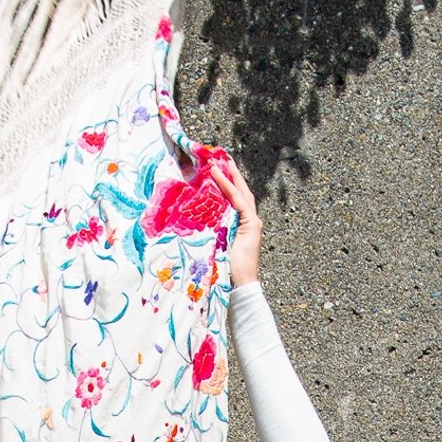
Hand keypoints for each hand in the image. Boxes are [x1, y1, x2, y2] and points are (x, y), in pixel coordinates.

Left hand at [206, 156, 261, 288]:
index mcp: (239, 225)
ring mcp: (252, 222)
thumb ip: (209, 231)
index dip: (226, 183)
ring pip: (240, 192)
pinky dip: (228, 187)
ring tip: (220, 160)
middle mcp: (248, 220)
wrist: (238, 284)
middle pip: (240, 191)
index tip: (216, 168)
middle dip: (231, 173)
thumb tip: (189, 222)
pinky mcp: (252, 224)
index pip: (233, 199)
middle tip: (221, 157)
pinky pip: (238, 201)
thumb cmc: (223, 269)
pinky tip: (218, 176)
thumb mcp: (213, 245)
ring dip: (229, 175)